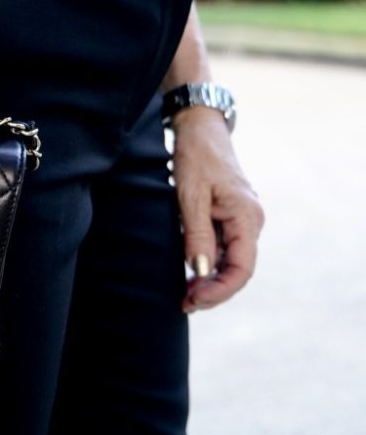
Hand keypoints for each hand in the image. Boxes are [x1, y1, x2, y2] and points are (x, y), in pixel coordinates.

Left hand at [172, 107, 264, 312]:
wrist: (199, 130)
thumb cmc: (195, 158)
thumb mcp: (189, 196)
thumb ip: (196, 234)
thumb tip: (200, 271)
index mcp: (247, 217)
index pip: (242, 268)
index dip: (220, 290)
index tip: (194, 300)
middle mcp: (250, 221)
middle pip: (238, 269)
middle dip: (213, 291)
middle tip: (184, 304)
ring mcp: (241, 220)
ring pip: (230, 261)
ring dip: (209, 281)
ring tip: (184, 295)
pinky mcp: (229, 217)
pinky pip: (223, 248)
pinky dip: (207, 264)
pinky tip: (189, 275)